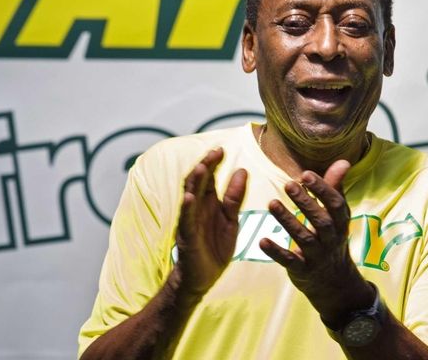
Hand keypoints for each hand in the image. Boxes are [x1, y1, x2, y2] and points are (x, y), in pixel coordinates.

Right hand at [174, 148, 247, 297]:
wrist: (202, 278)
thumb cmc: (214, 247)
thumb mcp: (230, 220)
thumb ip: (235, 197)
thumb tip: (241, 170)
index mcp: (207, 203)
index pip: (208, 177)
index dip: (213, 163)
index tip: (221, 149)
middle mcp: (195, 208)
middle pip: (197, 182)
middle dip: (205, 166)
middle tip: (215, 152)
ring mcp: (189, 222)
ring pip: (189, 197)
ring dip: (194, 182)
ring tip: (201, 167)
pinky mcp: (187, 238)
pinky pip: (185, 221)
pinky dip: (186, 208)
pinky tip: (190, 198)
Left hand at [259, 160, 373, 324]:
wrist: (335, 283)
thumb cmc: (331, 238)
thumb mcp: (336, 215)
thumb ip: (335, 188)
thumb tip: (343, 161)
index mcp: (340, 222)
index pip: (335, 204)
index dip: (323, 189)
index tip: (306, 174)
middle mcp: (331, 239)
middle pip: (321, 220)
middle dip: (306, 202)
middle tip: (288, 184)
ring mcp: (318, 256)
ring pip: (304, 238)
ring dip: (288, 221)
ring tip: (272, 203)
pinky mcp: (303, 271)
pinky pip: (290, 261)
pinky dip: (276, 252)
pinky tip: (262, 241)